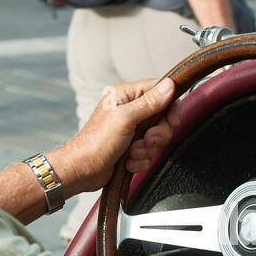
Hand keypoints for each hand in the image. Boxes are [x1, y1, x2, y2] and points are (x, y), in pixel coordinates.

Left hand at [54, 77, 180, 192]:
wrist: (83, 170)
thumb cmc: (97, 142)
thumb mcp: (126, 118)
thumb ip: (149, 102)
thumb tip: (169, 85)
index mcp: (126, 95)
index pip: (159, 91)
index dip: (170, 106)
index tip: (172, 120)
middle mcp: (129, 110)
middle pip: (162, 117)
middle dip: (157, 133)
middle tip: (146, 139)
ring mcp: (131, 129)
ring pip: (157, 137)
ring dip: (147, 149)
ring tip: (132, 152)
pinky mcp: (131, 147)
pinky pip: (149, 153)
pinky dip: (141, 160)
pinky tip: (128, 162)